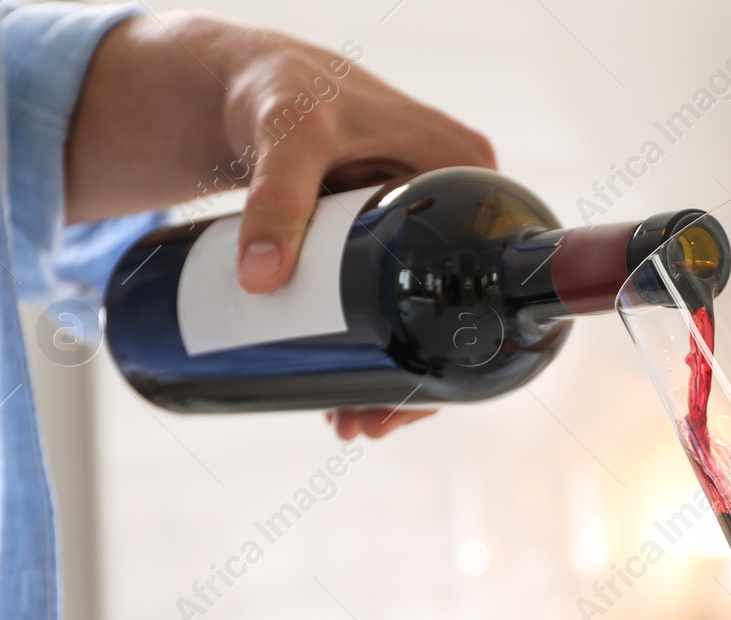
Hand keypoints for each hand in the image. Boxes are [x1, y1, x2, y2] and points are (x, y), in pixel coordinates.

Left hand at [67, 14, 494, 440]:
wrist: (245, 83)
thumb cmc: (280, 93)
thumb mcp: (288, 139)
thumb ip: (276, 198)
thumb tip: (259, 282)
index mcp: (464, 169)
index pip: (485, 270)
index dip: (456, 345)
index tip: (403, 398)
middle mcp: (452, 201)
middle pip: (453, 311)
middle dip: (413, 382)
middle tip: (363, 425)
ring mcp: (419, 227)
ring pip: (421, 319)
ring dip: (394, 381)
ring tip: (347, 424)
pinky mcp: (382, 244)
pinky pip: (392, 307)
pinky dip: (376, 352)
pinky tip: (350, 393)